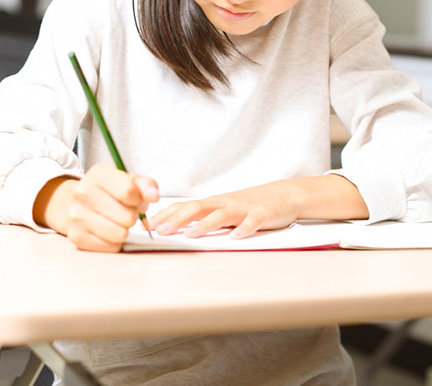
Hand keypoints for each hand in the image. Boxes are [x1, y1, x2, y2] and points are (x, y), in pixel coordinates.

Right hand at [34, 163, 158, 251]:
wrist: (76, 203)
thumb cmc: (107, 192)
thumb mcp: (127, 180)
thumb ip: (145, 185)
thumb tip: (153, 196)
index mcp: (98, 174)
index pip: (128, 191)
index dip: (139, 199)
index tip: (136, 199)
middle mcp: (83, 193)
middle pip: (127, 216)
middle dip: (132, 216)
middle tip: (125, 211)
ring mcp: (77, 216)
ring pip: (120, 234)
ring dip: (124, 230)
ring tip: (117, 221)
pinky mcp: (77, 236)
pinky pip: (110, 247)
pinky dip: (114, 242)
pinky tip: (107, 231)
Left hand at [149, 175, 368, 239]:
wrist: (283, 195)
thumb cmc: (249, 205)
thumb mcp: (223, 209)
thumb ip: (203, 218)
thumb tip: (174, 228)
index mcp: (213, 203)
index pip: (185, 206)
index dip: (166, 215)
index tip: (148, 225)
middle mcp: (225, 203)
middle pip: (198, 208)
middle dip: (178, 219)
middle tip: (162, 230)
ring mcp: (244, 208)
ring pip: (222, 214)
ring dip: (206, 224)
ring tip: (192, 234)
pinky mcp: (262, 214)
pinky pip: (253, 222)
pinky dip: (245, 229)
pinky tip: (236, 237)